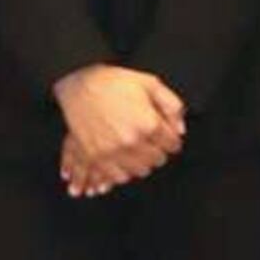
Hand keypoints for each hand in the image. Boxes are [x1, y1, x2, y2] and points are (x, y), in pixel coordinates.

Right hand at [51, 65, 186, 196]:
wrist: (79, 84)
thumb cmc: (114, 82)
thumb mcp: (150, 83)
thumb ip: (172, 106)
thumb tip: (180, 130)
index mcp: (148, 123)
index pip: (173, 145)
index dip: (171, 138)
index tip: (165, 135)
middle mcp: (132, 142)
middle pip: (158, 160)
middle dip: (158, 150)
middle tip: (150, 141)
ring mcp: (113, 152)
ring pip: (140, 171)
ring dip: (142, 162)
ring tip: (137, 149)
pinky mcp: (96, 157)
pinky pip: (118, 177)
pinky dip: (124, 171)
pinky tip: (124, 159)